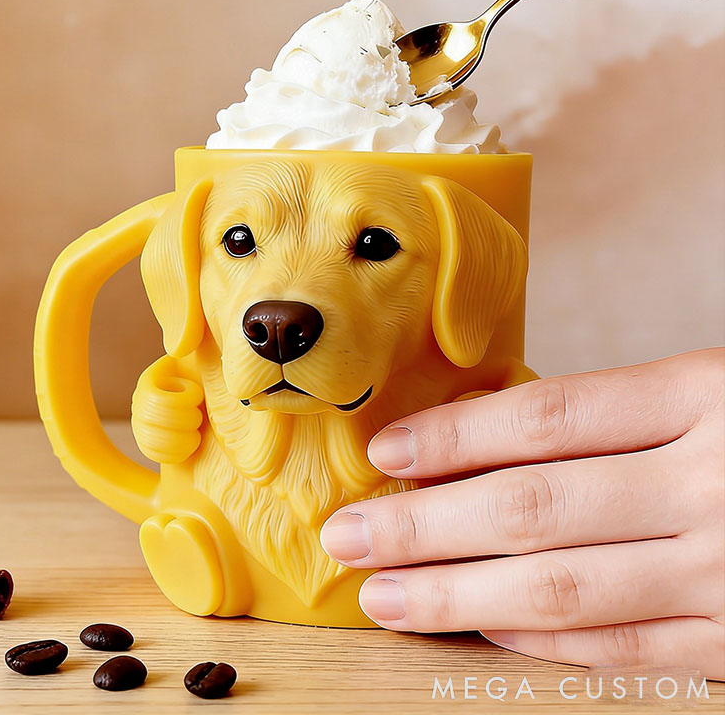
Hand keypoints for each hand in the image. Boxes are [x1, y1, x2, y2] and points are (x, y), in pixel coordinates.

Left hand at [320, 349, 724, 679]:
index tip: (383, 451)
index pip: (549, 416)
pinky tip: (479, 626)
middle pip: (535, 505)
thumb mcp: (706, 389)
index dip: (456, 435)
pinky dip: (543, 638)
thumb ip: (610, 416)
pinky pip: (627, 647)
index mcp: (705, 397)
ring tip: (382, 593)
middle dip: (425, 524)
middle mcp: (714, 483)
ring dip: (457, 594)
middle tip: (346, 533)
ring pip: (565, 587)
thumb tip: (477, 439)